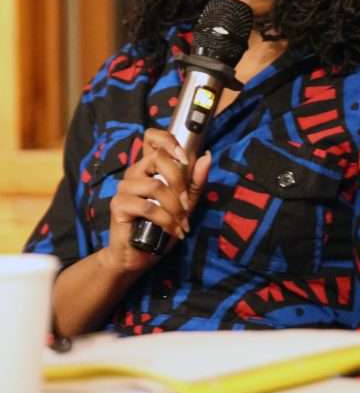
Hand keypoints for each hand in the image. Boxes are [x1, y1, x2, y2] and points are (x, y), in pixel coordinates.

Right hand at [101, 128, 210, 272]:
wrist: (138, 256)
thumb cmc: (160, 226)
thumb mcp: (185, 204)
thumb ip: (194, 182)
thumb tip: (206, 157)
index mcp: (150, 166)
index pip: (153, 137)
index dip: (169, 140)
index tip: (185, 158)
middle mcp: (135, 172)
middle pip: (158, 158)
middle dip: (180, 181)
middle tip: (188, 204)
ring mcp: (125, 187)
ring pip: (156, 186)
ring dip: (175, 207)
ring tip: (182, 223)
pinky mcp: (118, 205)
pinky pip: (147, 207)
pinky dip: (165, 220)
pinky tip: (172, 230)